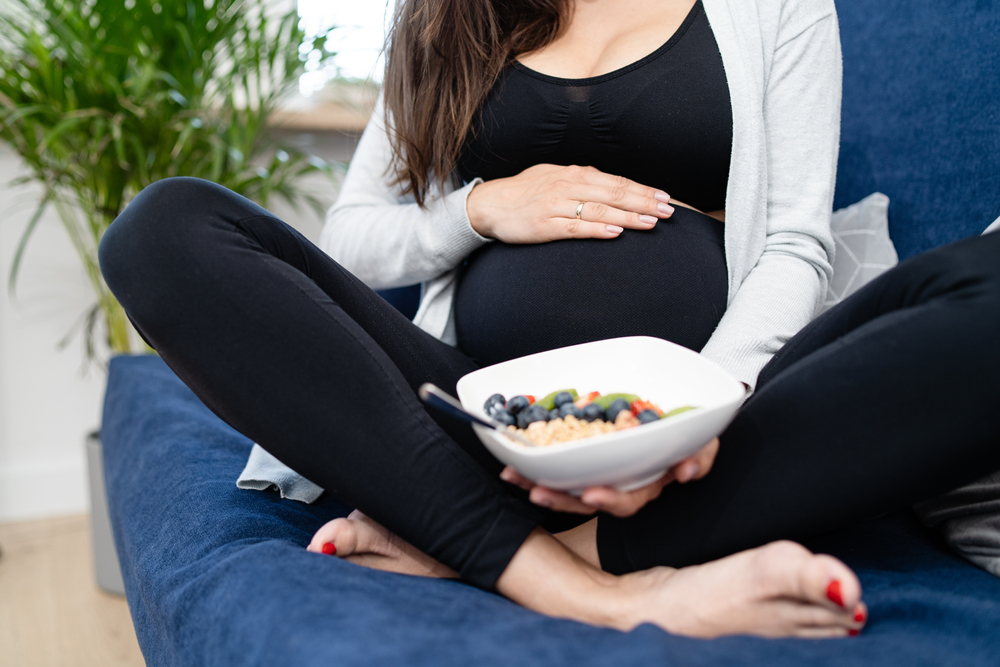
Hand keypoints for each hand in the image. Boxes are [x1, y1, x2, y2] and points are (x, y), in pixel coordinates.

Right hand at [466, 163, 673, 242]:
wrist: (490, 204)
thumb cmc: (525, 192)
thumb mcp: (555, 177)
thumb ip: (582, 181)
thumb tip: (610, 185)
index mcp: (574, 173)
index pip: (617, 181)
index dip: (644, 190)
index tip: (665, 198)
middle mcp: (568, 185)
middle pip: (615, 194)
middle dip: (645, 202)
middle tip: (668, 211)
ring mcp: (556, 205)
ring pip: (600, 209)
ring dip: (629, 216)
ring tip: (651, 223)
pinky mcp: (545, 225)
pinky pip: (576, 226)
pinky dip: (598, 229)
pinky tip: (616, 232)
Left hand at [500, 437, 719, 517]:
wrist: (677, 408)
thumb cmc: (688, 428)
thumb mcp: (703, 440)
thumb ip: (701, 453)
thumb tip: (688, 468)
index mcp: (647, 481)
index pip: (630, 499)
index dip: (611, 500)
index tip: (591, 495)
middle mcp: (620, 482)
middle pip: (586, 498)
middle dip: (562, 498)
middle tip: (539, 492)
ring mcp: (601, 471)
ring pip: (567, 485)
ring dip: (540, 483)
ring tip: (517, 478)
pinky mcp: (581, 456)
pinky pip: (554, 465)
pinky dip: (533, 465)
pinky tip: (512, 465)